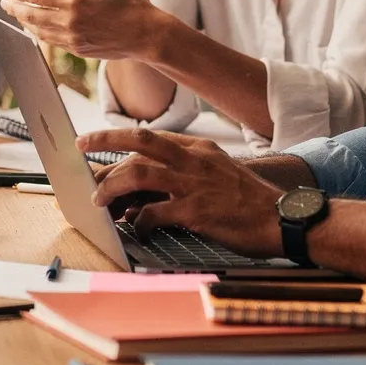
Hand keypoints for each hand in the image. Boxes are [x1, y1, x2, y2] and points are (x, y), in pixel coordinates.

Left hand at [0, 0, 164, 61]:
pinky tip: (36, 28)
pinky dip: (39, 34)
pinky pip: (52, 42)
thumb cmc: (131, 3)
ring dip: (24, 22)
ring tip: (17, 14)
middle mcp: (70, 22)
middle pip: (31, 15)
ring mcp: (73, 39)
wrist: (148, 35)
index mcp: (76, 0)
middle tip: (4, 3)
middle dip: (14, 8)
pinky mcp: (79, 50)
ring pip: (39, 31)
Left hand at [79, 127, 284, 256]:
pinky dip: (140, 220)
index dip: (116, 136)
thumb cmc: (251, 201)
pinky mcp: (197, 211)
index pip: (149, 136)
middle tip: (82, 156)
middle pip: (138, 143)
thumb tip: (147, 196)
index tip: (93, 139)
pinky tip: (138, 228)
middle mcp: (194, 160)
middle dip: (103, 147)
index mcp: (198, 149)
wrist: (284, 218)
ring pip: (139, 174)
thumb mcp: (219, 174)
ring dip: (113, 186)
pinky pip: (155, 213)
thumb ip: (183, 177)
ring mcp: (194, 184)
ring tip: (99, 200)